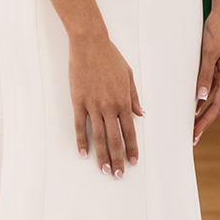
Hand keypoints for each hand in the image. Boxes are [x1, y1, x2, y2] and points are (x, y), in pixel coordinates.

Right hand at [70, 25, 141, 176]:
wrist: (90, 44)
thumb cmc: (110, 57)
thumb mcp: (128, 75)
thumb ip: (134, 96)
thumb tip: (140, 114)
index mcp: (124, 100)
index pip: (130, 131)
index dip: (131, 148)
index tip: (133, 162)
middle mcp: (110, 106)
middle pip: (115, 139)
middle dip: (118, 159)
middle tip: (119, 174)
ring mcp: (93, 105)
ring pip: (99, 136)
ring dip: (102, 155)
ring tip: (104, 170)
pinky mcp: (78, 101)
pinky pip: (80, 126)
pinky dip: (82, 141)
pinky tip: (83, 153)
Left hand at [194, 0, 219, 142]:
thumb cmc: (218, 28)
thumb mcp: (209, 51)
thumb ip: (205, 74)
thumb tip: (202, 98)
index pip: (217, 105)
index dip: (205, 122)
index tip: (195, 135)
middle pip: (216, 105)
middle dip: (204, 121)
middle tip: (192, 136)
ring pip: (214, 96)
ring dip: (203, 110)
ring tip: (191, 123)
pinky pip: (211, 84)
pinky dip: (203, 96)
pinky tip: (195, 101)